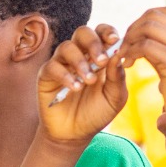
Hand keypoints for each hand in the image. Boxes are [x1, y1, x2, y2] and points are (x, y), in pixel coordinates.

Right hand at [38, 25, 126, 142]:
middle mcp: (80, 55)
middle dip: (93, 43)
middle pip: (83, 32)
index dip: (108, 32)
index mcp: (99, 56)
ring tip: (89, 81)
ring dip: (80, 62)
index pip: (102, 33)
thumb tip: (118, 55)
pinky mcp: (47, 75)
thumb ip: (118, 77)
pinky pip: (53, 66)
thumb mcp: (114, 98)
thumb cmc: (97, 113)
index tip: (115, 40)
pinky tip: (75, 88)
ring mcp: (62, 63)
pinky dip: (65, 75)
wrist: (75, 134)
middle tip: (101, 61)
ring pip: (67, 47)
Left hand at [117, 7, 165, 134]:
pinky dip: (131, 52)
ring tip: (124, 56)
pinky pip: (145, 46)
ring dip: (129, 39)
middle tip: (124, 47)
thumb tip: (147, 42)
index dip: (145, 20)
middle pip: (155, 15)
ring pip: (148, 27)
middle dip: (133, 28)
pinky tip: (127, 65)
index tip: (135, 39)